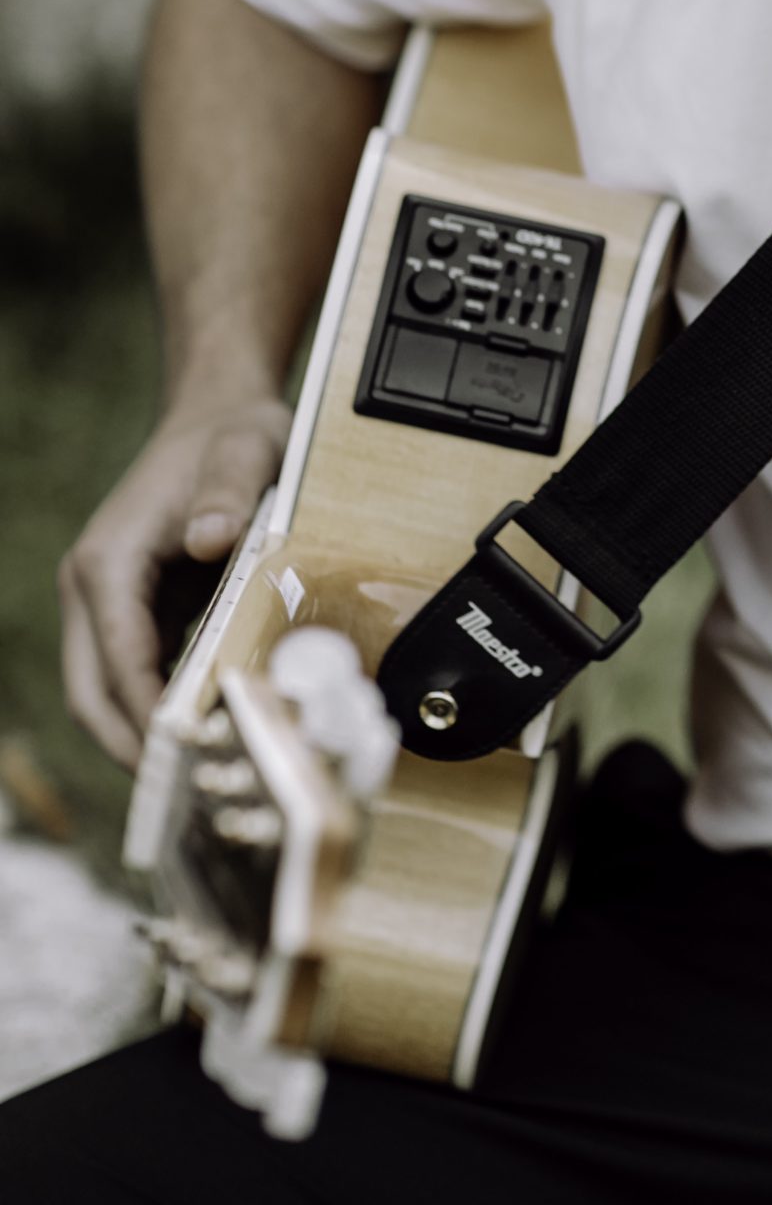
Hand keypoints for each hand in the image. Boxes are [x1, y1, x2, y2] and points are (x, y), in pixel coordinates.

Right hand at [58, 391, 289, 767]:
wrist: (217, 415)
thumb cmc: (232, 434)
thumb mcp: (247, 448)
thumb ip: (230, 490)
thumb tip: (209, 539)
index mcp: (110, 559)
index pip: (116, 655)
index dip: (142, 709)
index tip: (178, 751)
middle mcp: (95, 587)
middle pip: (90, 690)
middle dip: (126, 743)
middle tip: (181, 788)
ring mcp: (109, 603)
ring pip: (104, 690)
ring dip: (138, 735)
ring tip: (195, 776)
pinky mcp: (134, 612)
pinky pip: (134, 674)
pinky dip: (156, 709)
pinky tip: (204, 734)